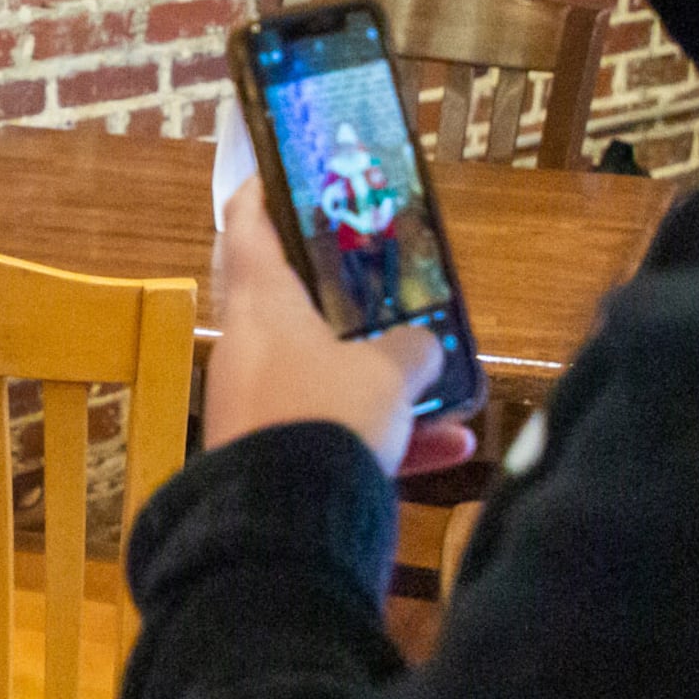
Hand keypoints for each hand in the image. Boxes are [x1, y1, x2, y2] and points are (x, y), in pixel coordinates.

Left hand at [205, 186, 479, 476]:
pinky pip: (332, 436)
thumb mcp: (387, 373)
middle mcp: (249, 350)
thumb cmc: (328, 415)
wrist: (286, 525)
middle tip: (379, 276)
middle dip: (339, 298)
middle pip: (287, 305)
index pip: (247, 228)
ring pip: (321, 378)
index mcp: (261, 306)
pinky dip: (385, 440)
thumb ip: (411, 350)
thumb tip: (423, 347)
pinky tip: (451, 451)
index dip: (261, 195)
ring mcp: (256, 409)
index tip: (277, 173)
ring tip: (439, 381)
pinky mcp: (271, 461)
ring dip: (379, 381)